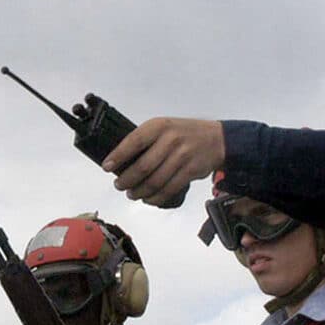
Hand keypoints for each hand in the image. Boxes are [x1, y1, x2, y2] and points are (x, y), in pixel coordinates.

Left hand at [103, 117, 223, 205]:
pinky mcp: (191, 171)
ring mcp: (182, 156)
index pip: (133, 141)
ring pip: (155, 181)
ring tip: (132, 194)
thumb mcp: (164, 127)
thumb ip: (146, 139)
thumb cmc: (185, 133)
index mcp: (159, 126)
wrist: (217, 139)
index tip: (107, 167)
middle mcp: (171, 140)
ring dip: (140, 192)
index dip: (118, 156)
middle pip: (143, 167)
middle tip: (119, 185)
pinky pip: (169, 189)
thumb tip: (121, 160)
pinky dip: (155, 198)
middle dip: (127, 180)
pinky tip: (148, 198)